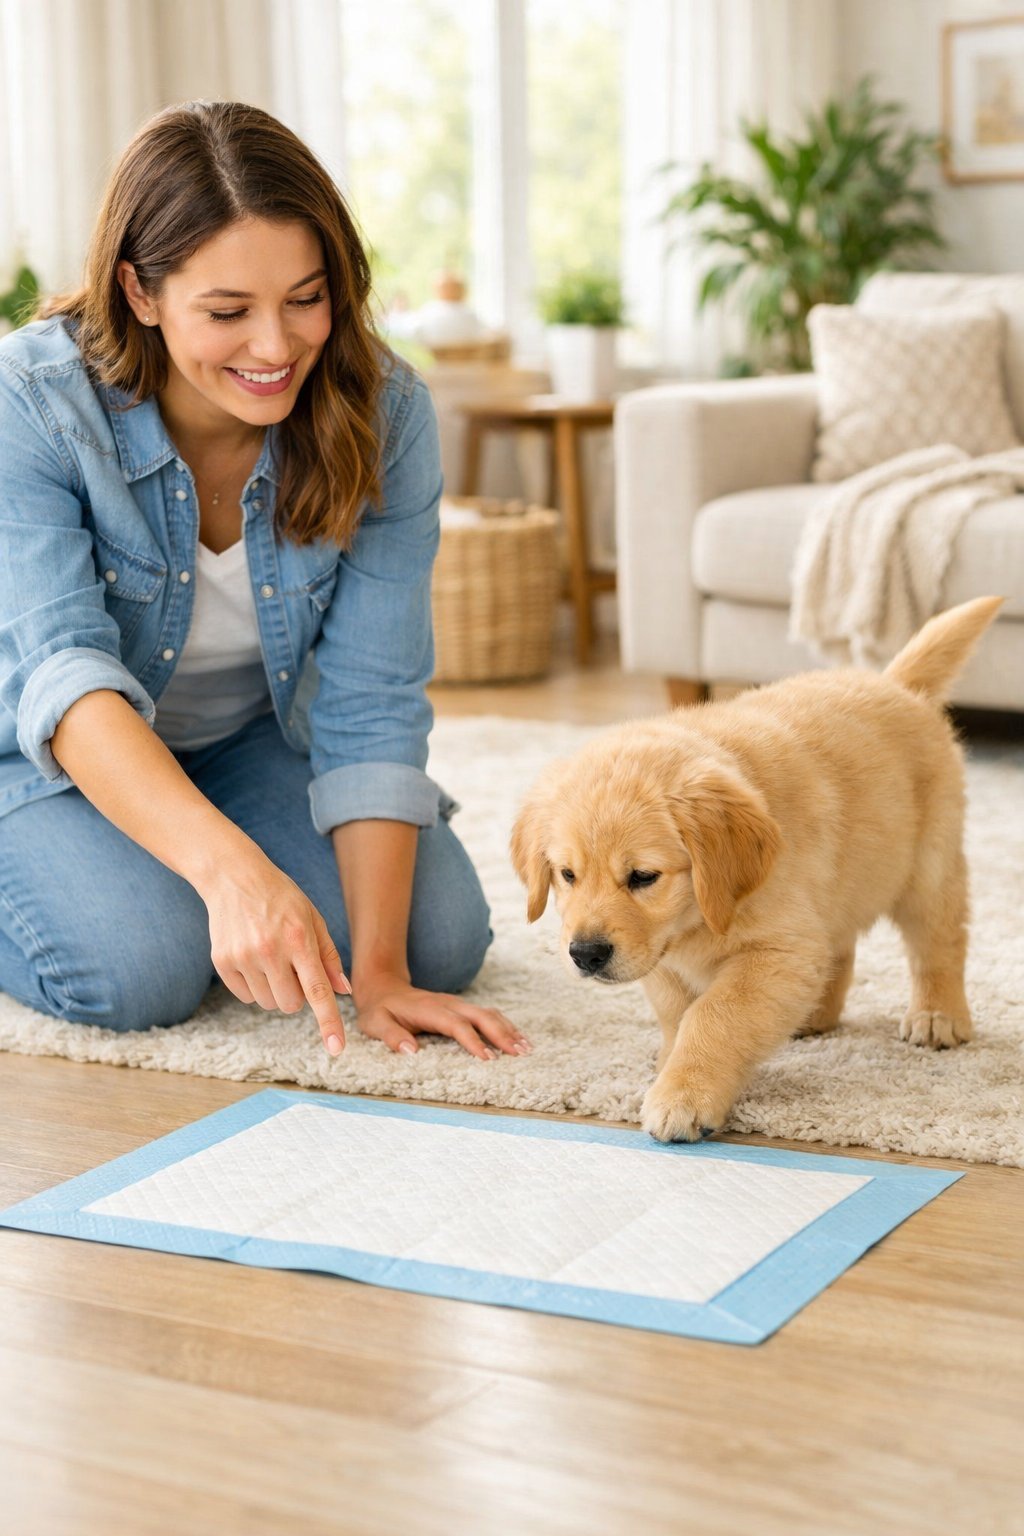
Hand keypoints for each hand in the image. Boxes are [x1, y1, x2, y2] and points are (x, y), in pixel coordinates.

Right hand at [199, 848, 350, 1054]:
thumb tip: (343, 991)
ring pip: (268, 1004)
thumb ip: (328, 956)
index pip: (317, 990)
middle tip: (292, 967)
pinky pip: (246, 996)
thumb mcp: (312, 917)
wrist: (233, 877)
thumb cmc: (281, 898)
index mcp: (298, 938)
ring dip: (275, 991)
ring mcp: (242, 957)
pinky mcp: (222, 962)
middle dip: (297, 995)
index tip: (336, 1048)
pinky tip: (253, 959)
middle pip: (291, 1005)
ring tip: (272, 959)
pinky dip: (254, 986)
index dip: (328, 1021)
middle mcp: (269, 950)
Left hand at [353, 972, 531, 1060]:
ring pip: (489, 1013)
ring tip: (526, 1048)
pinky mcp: (461, 1008)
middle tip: (520, 1054)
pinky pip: (488, 1014)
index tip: (489, 1060)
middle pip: (482, 1016)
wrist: (383, 986)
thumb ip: (391, 1036)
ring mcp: (457, 1004)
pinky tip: (516, 1038)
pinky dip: (504, 1026)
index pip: (457, 1025)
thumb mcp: (375, 1023)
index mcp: (430, 1009)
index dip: (473, 1041)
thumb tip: (410, 1051)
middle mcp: (449, 1004)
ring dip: (508, 1030)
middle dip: (502, 1034)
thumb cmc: (379, 1010)